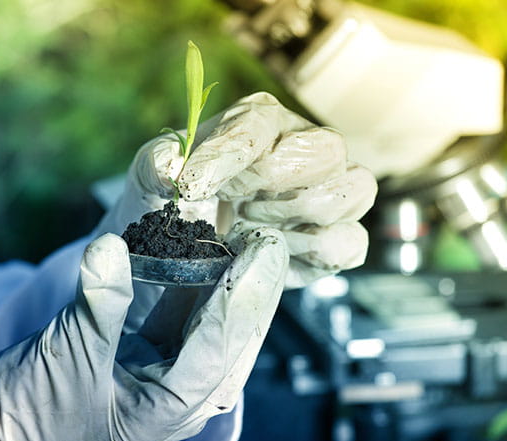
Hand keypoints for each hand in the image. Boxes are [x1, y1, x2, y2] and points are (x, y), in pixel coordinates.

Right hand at [0, 231, 287, 440]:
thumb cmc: (25, 422)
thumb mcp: (66, 361)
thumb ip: (98, 304)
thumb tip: (111, 246)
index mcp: (166, 410)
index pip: (219, 348)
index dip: (243, 296)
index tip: (263, 250)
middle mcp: (169, 394)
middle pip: (224, 335)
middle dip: (247, 287)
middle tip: (265, 239)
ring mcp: (150, 374)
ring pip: (198, 323)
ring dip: (215, 282)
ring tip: (235, 238)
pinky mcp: (127, 356)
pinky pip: (164, 316)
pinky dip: (174, 284)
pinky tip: (185, 253)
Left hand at [97, 91, 376, 290]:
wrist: (188, 245)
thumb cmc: (177, 199)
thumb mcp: (151, 177)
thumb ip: (156, 164)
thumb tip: (171, 167)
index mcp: (260, 122)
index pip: (259, 123)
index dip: (227, 155)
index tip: (191, 187)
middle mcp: (304, 148)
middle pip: (326, 148)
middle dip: (274, 182)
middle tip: (234, 205)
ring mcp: (329, 192)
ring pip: (354, 188)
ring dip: (296, 214)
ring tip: (249, 227)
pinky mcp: (337, 239)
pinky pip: (350, 243)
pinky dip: (311, 253)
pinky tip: (271, 251)